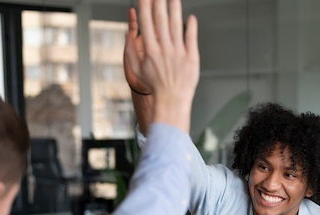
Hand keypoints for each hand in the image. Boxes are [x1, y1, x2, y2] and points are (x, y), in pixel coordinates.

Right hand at [124, 0, 198, 131]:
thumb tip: (128, 33)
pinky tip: (191, 17)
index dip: (145, 6)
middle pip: (161, 19)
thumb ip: (131, 50)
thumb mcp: (136, 69)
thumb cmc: (154, 86)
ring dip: (175, 9)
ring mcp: (178, 52)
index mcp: (150, 50)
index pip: (146, 22)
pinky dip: (191, 27)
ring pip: (176, 25)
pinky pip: (191, 39)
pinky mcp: (191, 58)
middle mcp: (164, 49)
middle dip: (159, 2)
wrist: (172, 100)